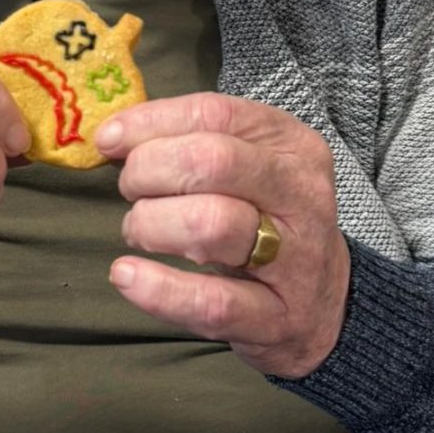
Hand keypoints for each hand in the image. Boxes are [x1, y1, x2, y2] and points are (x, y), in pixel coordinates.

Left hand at [95, 93, 349, 378]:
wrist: (324, 305)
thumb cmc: (266, 220)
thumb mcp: (245, 168)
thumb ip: (187, 142)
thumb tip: (113, 135)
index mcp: (292, 144)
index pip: (216, 114)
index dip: (153, 122)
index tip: (109, 138)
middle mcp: (301, 193)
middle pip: (212, 162)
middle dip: (150, 171)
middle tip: (131, 191)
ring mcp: (295, 259)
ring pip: (211, 223)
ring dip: (152, 224)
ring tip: (138, 231)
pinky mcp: (277, 319)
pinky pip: (211, 301)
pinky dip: (158, 288)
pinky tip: (127, 275)